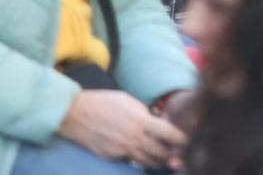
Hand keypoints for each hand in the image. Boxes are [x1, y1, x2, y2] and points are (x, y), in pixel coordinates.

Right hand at [56, 89, 185, 166]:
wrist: (74, 114)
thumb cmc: (102, 101)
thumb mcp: (127, 100)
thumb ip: (145, 113)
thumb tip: (159, 122)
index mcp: (140, 121)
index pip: (170, 134)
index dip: (182, 139)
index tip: (188, 141)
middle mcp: (134, 138)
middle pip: (163, 154)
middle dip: (172, 154)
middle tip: (178, 152)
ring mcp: (123, 150)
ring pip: (150, 162)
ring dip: (158, 160)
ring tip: (163, 156)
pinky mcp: (113, 157)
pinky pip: (132, 162)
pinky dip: (139, 159)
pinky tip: (140, 153)